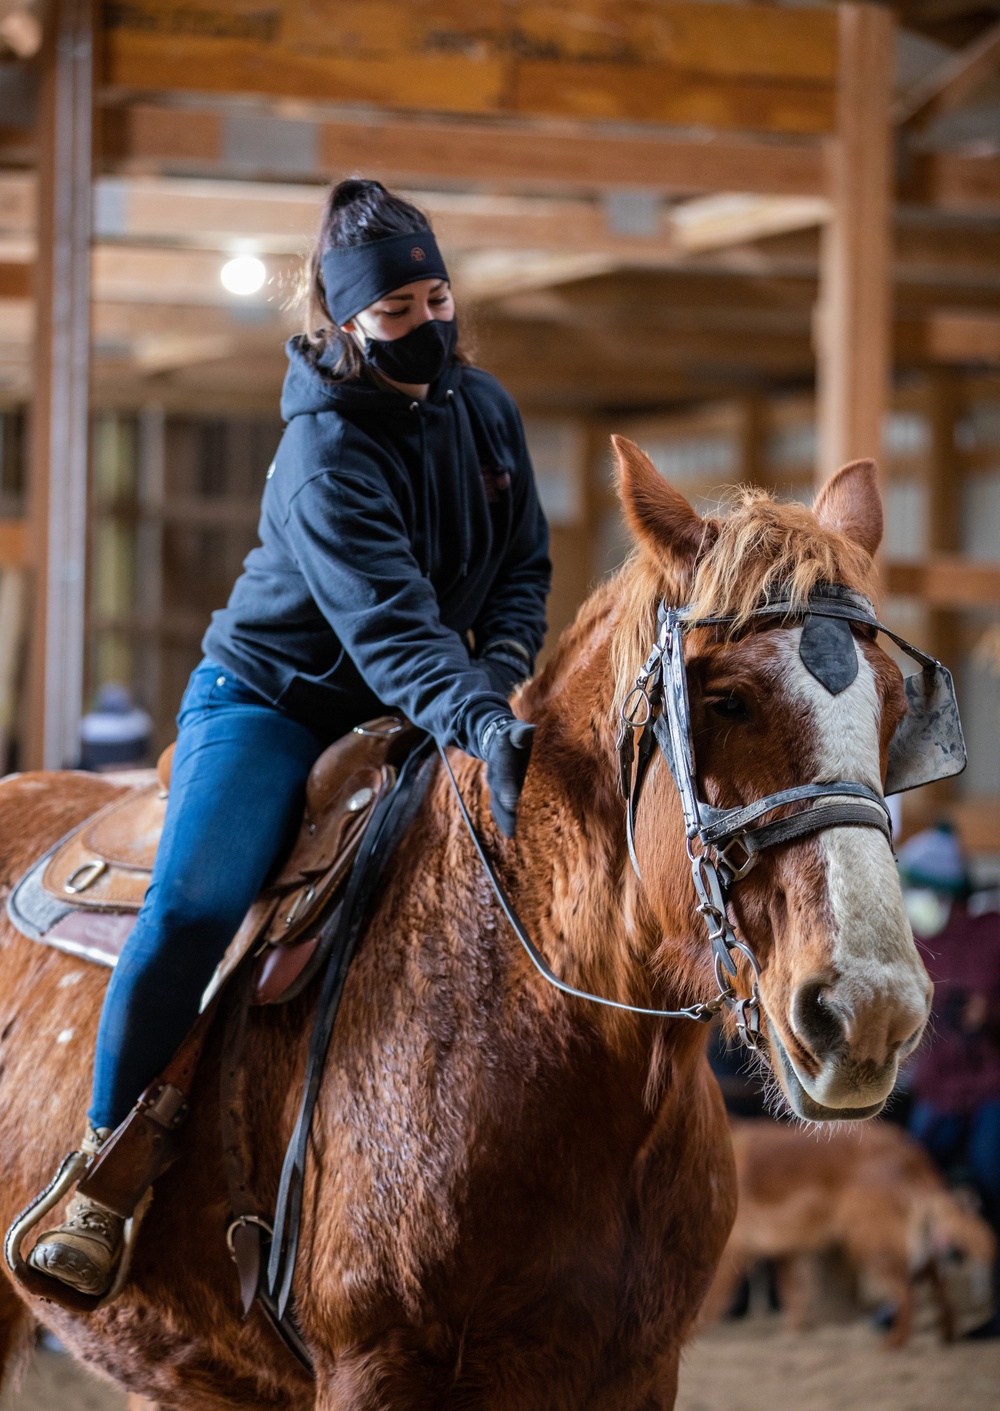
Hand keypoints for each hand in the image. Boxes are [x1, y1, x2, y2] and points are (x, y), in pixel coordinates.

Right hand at [482, 716, 535, 837]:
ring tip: (512, 833)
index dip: (507, 787)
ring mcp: (494, 783)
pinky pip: (497, 806)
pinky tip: (510, 832)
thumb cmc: (514, 735)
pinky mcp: (496, 791)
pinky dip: (502, 819)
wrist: (494, 740)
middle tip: (512, 826)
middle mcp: (495, 772)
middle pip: (499, 792)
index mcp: (501, 756)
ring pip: (496, 802)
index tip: (511, 802)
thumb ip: (521, 733)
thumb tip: (524, 734)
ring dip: (503, 818)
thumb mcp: (518, 729)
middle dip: (505, 809)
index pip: (504, 772)